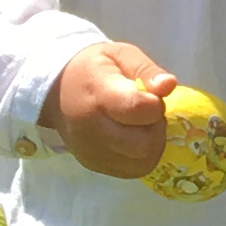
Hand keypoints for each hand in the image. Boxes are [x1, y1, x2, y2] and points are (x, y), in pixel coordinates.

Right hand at [44, 41, 174, 178]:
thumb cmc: (94, 68)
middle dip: (156, 128)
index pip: (137, 110)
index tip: (150, 96)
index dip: (155, 104)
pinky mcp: (92, 164)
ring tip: (141, 126)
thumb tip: (169, 85)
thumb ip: (147, 70)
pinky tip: (134, 139)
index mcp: (98, 94)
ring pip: (140, 162)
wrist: (55, 90)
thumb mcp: (120, 55)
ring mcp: (90, 151)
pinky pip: (130, 171)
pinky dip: (141, 157)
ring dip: (152, 145)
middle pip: (142, 144)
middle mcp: (91, 128)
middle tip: (147, 113)